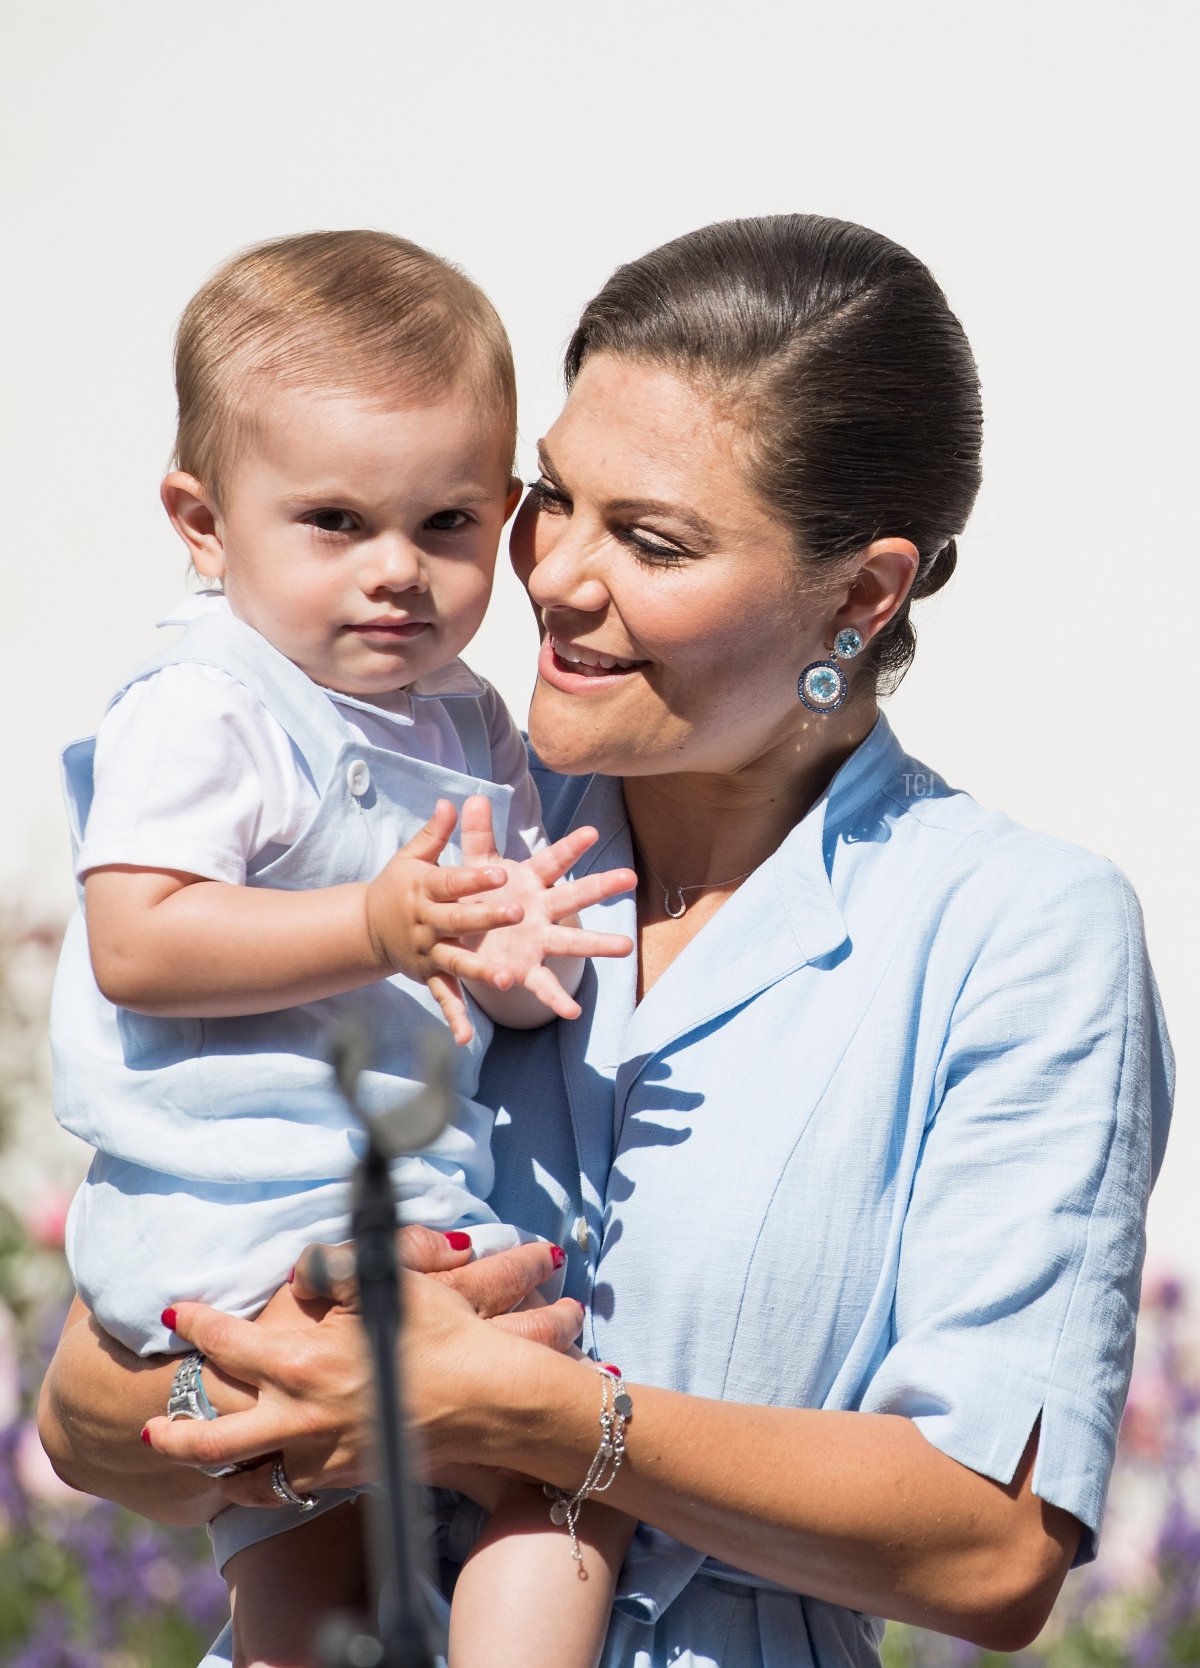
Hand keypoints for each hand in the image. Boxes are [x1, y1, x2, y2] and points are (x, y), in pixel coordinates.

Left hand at [141, 1228, 580, 1503]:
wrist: (490, 1400)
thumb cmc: (442, 1334)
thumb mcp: (387, 1283)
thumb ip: (333, 1268)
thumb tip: (296, 1267)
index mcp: (302, 1363)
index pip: (227, 1343)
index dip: (196, 1325)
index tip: (175, 1313)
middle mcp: (300, 1417)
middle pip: (212, 1438)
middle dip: (173, 1432)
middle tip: (150, 1424)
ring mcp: (321, 1454)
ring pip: (246, 1474)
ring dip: (214, 1465)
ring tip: (196, 1457)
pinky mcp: (346, 1477)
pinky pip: (289, 1487)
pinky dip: (266, 1481)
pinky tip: (265, 1468)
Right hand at [364, 800, 522, 1042]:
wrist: (367, 926)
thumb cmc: (401, 886)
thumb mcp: (413, 858)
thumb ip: (436, 834)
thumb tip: (451, 802)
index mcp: (426, 890)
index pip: (453, 881)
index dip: (476, 876)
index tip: (501, 870)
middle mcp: (426, 923)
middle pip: (459, 919)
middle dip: (487, 916)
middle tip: (516, 912)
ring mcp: (428, 953)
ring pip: (457, 962)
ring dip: (481, 972)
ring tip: (507, 981)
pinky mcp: (428, 976)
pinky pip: (444, 998)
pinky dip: (454, 1018)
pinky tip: (465, 1039)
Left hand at [453, 796, 635, 1019]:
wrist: (461, 935)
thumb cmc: (475, 895)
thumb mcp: (473, 866)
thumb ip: (477, 836)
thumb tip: (474, 796)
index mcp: (529, 882)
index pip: (552, 861)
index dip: (570, 847)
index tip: (592, 832)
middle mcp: (540, 911)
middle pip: (573, 896)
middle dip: (600, 886)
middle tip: (631, 876)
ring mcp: (537, 941)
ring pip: (572, 942)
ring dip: (598, 944)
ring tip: (626, 948)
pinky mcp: (525, 970)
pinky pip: (543, 985)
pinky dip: (557, 998)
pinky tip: (573, 1011)